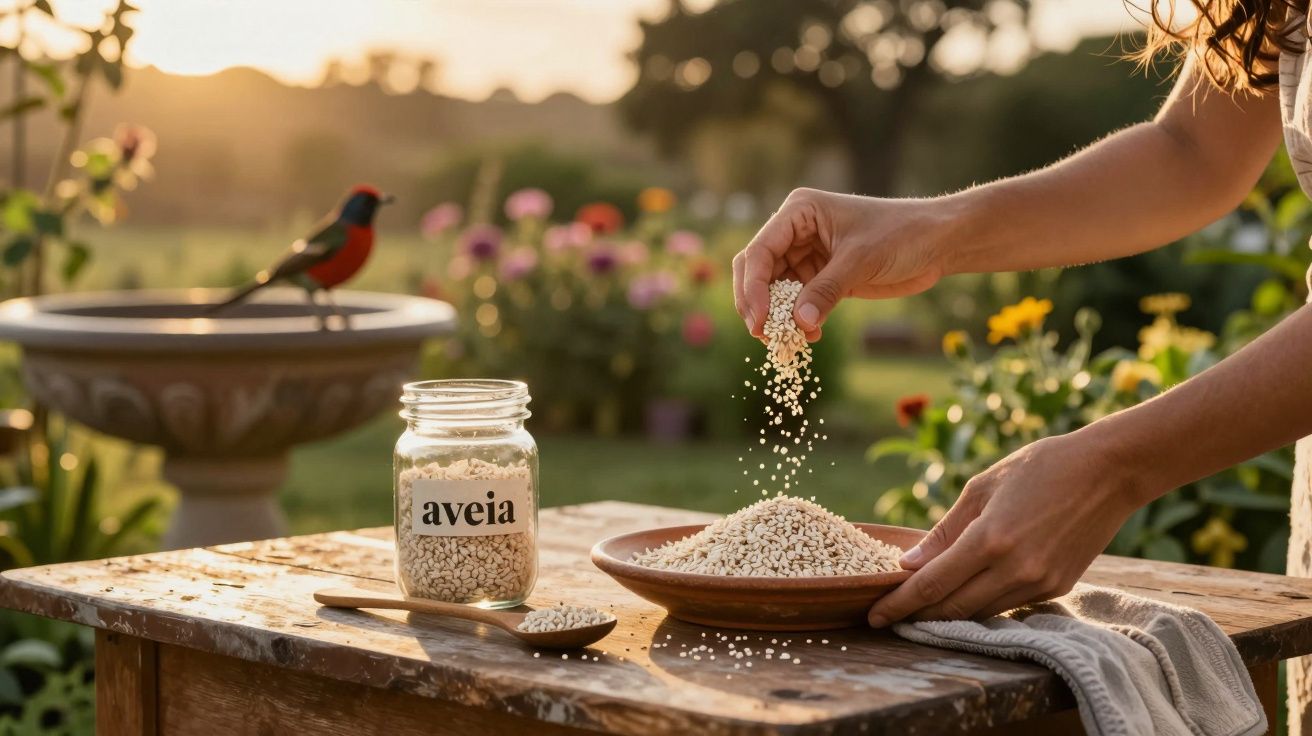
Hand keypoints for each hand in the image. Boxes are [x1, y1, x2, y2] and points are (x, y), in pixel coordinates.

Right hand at [733, 188, 950, 340]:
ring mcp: (807, 256)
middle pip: (757, 272)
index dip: (753, 287)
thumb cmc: (901, 234)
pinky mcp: (821, 278)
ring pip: (774, 292)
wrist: (937, 243)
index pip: (760, 251)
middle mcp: (795, 232)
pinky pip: (797, 304)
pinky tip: (811, 335)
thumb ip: (827, 290)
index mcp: (799, 212)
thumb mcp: (861, 260)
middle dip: (758, 304)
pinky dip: (799, 321)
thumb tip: (798, 323)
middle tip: (764, 334)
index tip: (760, 319)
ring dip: (779, 318)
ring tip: (791, 340)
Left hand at [866, 432, 1143, 625]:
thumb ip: (944, 532)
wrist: (1109, 471)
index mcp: (990, 540)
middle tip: (889, 615)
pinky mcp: (1058, 588)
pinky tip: (965, 593)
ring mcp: (1039, 583)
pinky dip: (982, 603)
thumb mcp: (982, 487)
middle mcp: (1015, 569)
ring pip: (980, 611)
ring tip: (920, 607)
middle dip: (917, 615)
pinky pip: (1008, 605)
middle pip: (952, 608)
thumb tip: (908, 565)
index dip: (899, 604)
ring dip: (948, 613)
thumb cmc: (1039, 468)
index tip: (874, 616)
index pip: (932, 586)